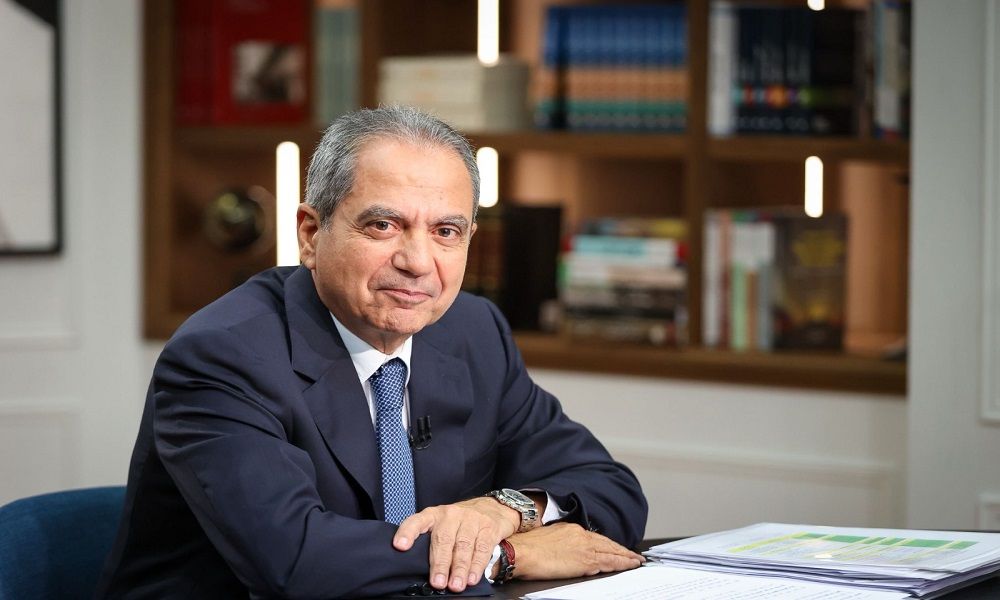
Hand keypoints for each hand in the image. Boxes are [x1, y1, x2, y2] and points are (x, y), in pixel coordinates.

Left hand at [393, 496, 520, 591]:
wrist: (492, 507)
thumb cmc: (461, 522)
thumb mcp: (443, 525)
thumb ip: (433, 543)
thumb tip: (423, 571)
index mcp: (434, 515)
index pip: (417, 521)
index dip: (407, 532)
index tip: (400, 546)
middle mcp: (451, 515)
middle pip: (444, 539)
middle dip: (440, 563)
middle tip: (438, 582)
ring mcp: (471, 519)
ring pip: (463, 545)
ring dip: (459, 568)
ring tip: (456, 585)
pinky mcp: (489, 527)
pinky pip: (482, 548)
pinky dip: (477, 566)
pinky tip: (472, 578)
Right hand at [507, 522, 644, 579]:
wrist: (520, 551)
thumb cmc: (527, 547)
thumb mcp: (547, 537)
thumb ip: (561, 541)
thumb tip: (566, 548)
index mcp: (571, 529)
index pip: (595, 538)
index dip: (608, 544)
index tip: (617, 548)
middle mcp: (580, 536)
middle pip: (607, 544)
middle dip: (622, 550)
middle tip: (635, 556)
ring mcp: (584, 548)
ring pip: (611, 552)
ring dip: (626, 557)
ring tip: (636, 561)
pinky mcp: (584, 561)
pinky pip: (608, 562)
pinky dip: (621, 563)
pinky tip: (628, 565)